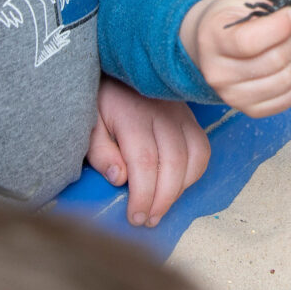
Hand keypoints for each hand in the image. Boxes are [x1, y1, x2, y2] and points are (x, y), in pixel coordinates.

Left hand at [88, 76, 210, 226]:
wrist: (120, 69)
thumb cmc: (101, 103)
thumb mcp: (88, 125)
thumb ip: (100, 152)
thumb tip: (120, 179)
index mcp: (132, 116)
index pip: (145, 162)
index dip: (143, 195)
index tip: (135, 217)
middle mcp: (162, 114)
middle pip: (173, 163)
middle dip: (163, 199)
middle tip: (148, 220)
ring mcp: (180, 114)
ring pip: (194, 157)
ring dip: (181, 189)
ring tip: (161, 208)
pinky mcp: (190, 117)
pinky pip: (202, 149)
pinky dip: (194, 173)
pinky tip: (177, 187)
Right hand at [180, 0, 290, 117]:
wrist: (206, 45)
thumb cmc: (230, 18)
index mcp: (213, 39)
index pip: (251, 41)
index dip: (282, 26)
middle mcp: (218, 72)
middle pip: (274, 60)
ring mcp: (231, 95)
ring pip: (283, 80)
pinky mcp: (248, 109)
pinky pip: (287, 99)